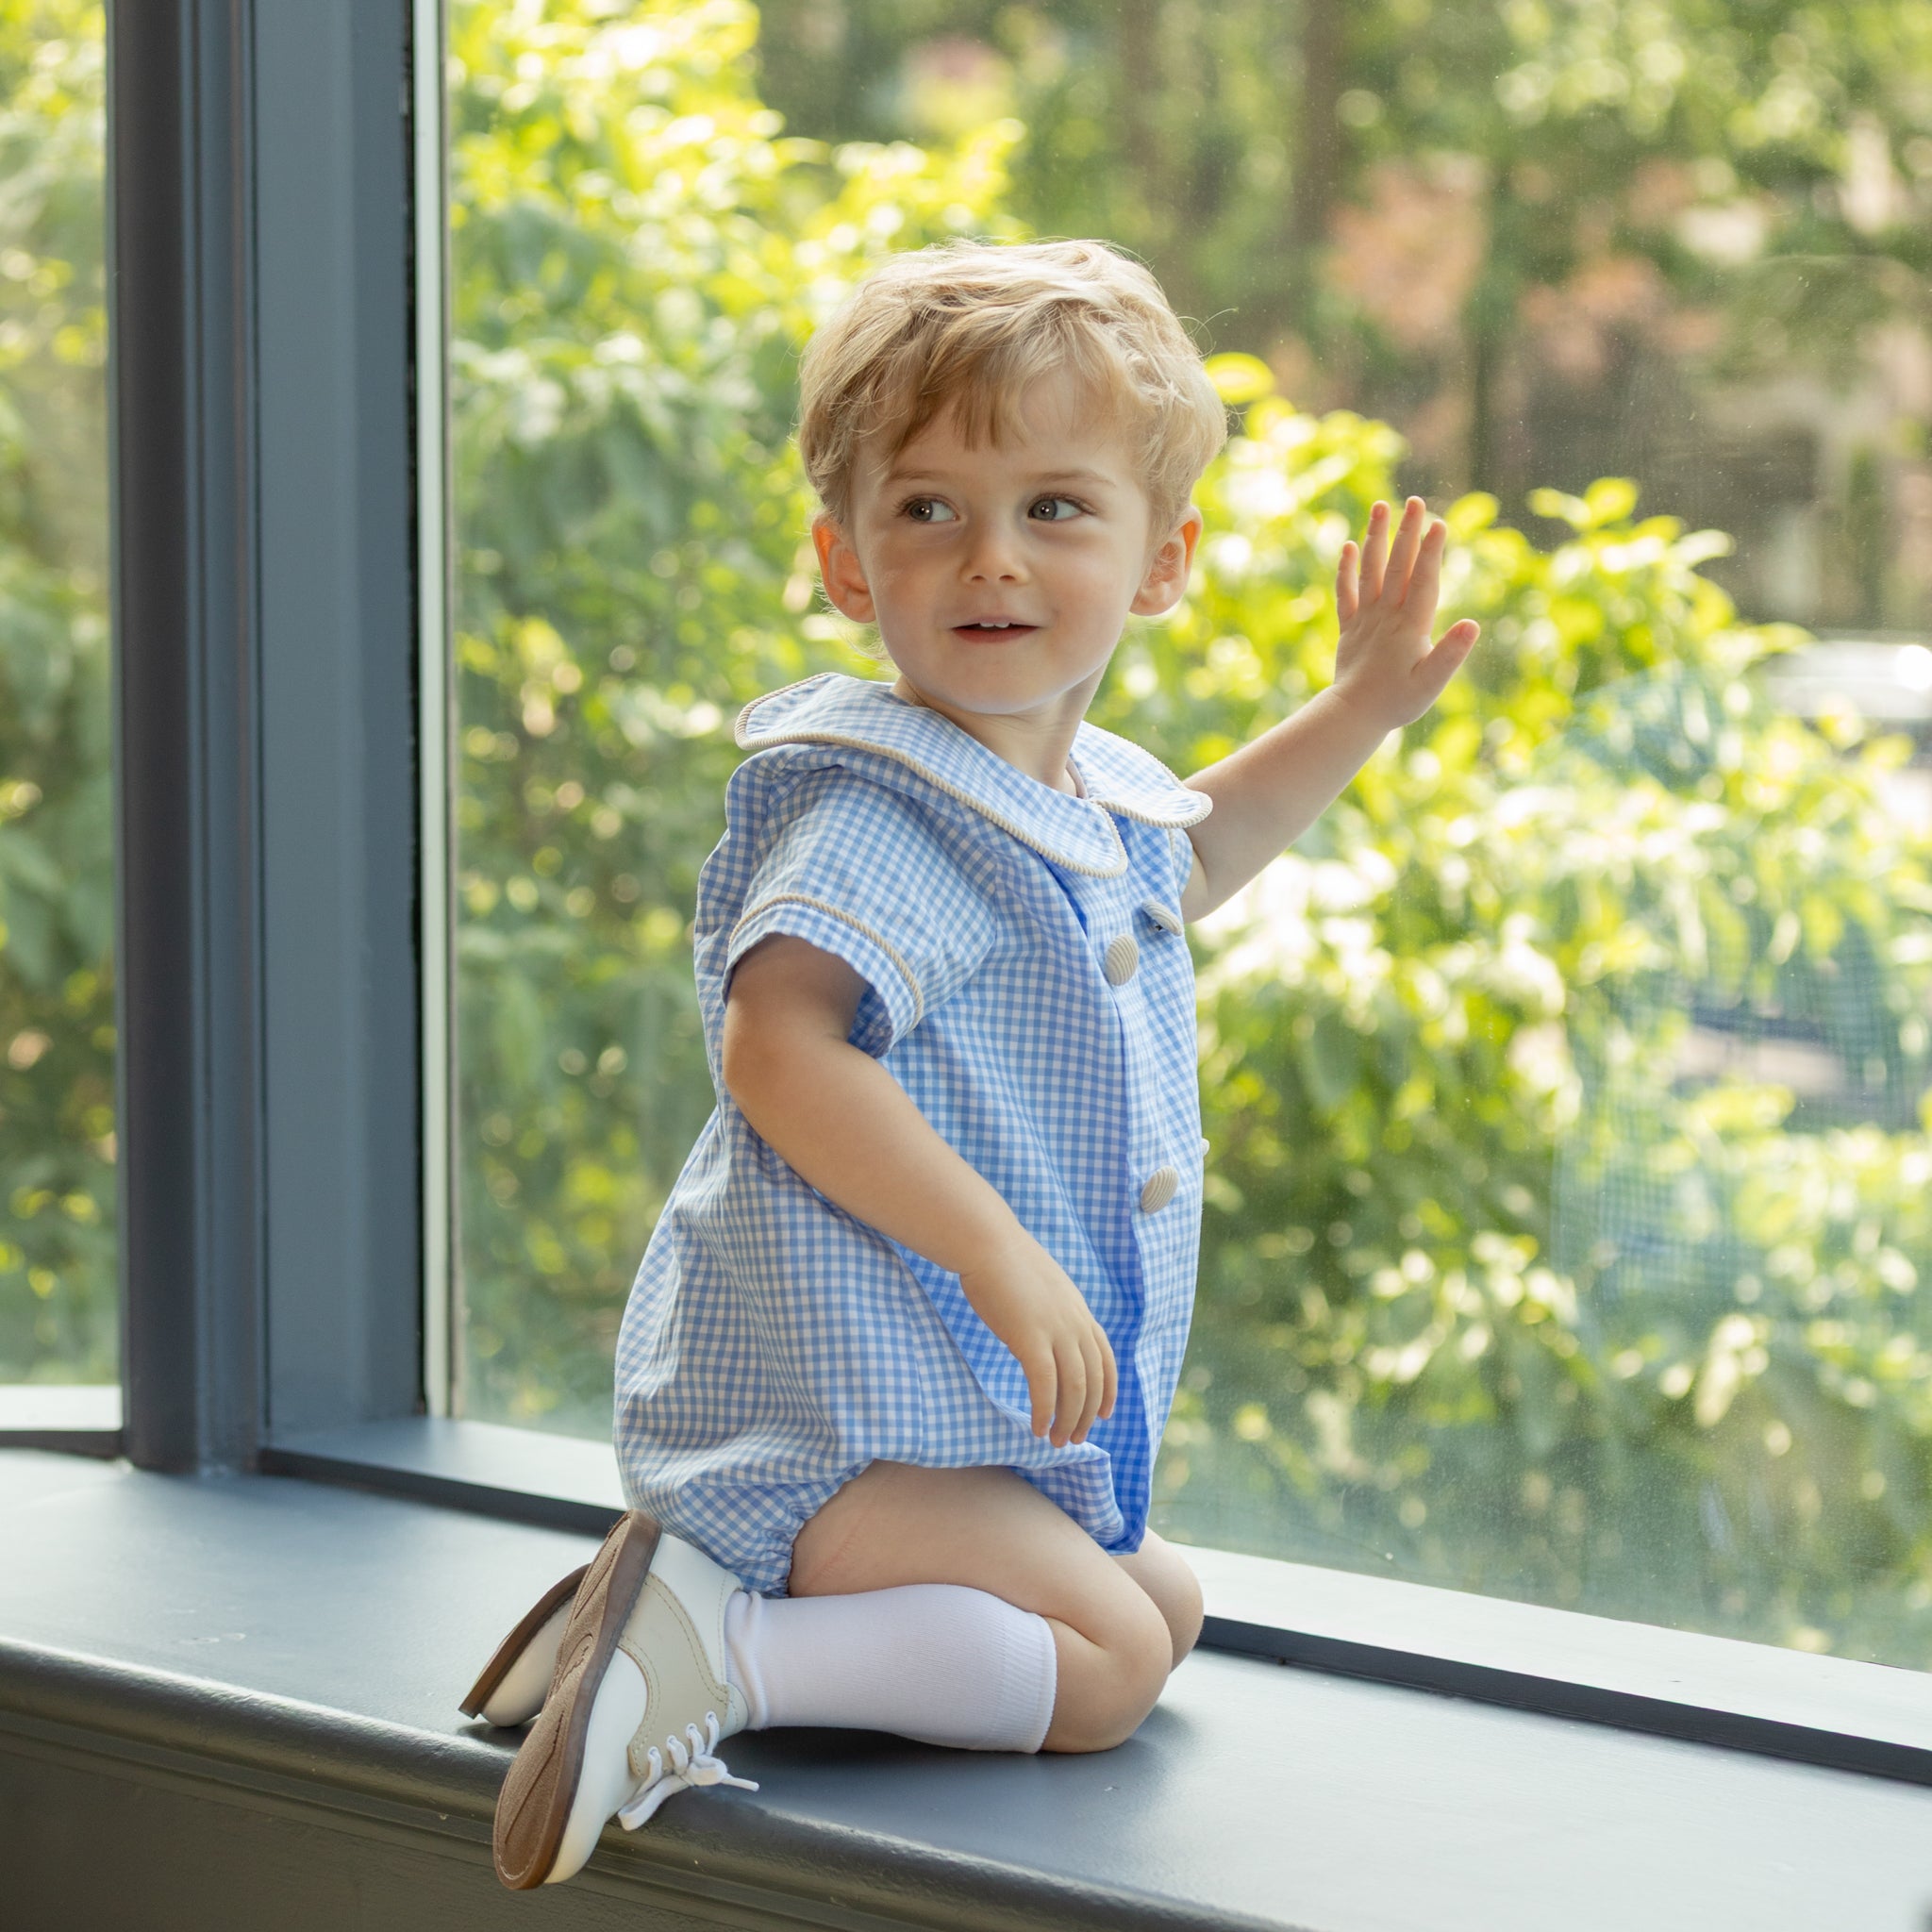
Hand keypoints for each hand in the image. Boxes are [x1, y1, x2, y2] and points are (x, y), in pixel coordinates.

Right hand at [956, 1224, 1117, 1446]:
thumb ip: (1052, 1312)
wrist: (988, 1243)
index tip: (1104, 1415)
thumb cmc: (1005, 1261)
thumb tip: (1044, 1331)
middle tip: (1071, 1439)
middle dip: (1085, 1415)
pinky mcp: (1030, 1339)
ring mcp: (1056, 1331)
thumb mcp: (1043, 1287)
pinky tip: (1036, 1427)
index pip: (1106, 1359)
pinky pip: (1044, 1386)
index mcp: (1080, 1312)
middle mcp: (1076, 1324)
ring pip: (1073, 1389)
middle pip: (1092, 1381)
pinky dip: (1043, 1411)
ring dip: (1066, 1420)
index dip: (1108, 1391)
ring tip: (1054, 1441)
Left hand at [1334, 496, 1480, 731]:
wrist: (1352, 717)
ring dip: (1375, 538)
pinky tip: (1349, 546)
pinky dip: (1346, 570)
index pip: (1423, 581)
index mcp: (1410, 626)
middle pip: (1397, 567)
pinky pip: (1345, 593)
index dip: (1431, 553)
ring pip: (1370, 571)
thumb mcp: (1431, 684)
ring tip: (1380, 506)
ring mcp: (1365, 619)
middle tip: (1415, 501)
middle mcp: (1385, 616)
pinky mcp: (1349, 628)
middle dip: (1407, 533)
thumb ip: (1451, 654)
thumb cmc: (1397, 702)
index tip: (1437, 523)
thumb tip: (1472, 625)